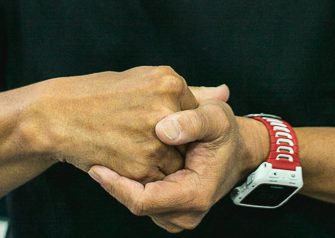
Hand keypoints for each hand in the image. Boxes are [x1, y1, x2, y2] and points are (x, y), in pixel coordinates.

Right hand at [37, 67, 215, 182]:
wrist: (58, 116)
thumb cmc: (100, 94)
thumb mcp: (145, 80)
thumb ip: (188, 91)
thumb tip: (225, 93)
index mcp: (169, 82)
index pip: (194, 110)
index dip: (177, 121)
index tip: (155, 121)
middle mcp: (166, 109)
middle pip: (189, 137)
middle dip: (176, 143)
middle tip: (145, 137)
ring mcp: (154, 138)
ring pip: (179, 160)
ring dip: (167, 161)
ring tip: (136, 148)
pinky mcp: (142, 165)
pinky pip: (162, 177)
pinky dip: (152, 175)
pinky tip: (129, 159)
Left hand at [89, 89, 267, 232]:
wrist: (238, 149)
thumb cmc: (225, 132)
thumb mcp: (215, 117)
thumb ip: (192, 121)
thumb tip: (163, 130)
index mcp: (195, 194)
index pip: (143, 201)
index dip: (118, 185)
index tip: (97, 166)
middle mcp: (187, 214)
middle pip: (137, 204)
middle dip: (116, 182)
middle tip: (95, 156)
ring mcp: (180, 217)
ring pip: (138, 204)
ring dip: (122, 184)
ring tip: (106, 158)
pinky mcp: (172, 213)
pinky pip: (144, 202)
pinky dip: (132, 185)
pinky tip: (123, 164)